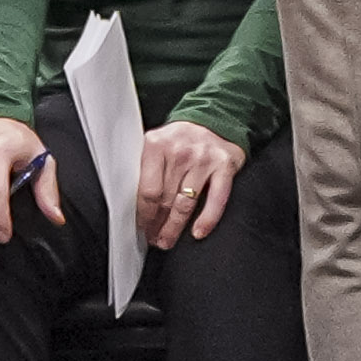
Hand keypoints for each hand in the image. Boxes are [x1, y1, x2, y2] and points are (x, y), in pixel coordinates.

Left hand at [138, 118, 246, 248]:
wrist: (215, 119)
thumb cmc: (182, 137)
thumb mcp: (158, 144)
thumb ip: (147, 167)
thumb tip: (135, 202)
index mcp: (156, 145)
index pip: (147, 189)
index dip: (143, 213)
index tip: (141, 226)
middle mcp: (180, 152)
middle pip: (164, 199)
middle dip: (157, 224)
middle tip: (154, 239)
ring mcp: (204, 159)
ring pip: (186, 203)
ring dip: (175, 227)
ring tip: (167, 241)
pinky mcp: (225, 166)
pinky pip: (216, 199)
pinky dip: (207, 219)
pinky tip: (198, 232)